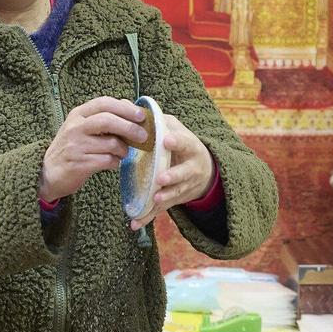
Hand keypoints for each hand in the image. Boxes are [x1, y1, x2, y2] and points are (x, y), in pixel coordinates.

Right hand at [40, 97, 149, 203]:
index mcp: (78, 114)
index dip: (126, 108)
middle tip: (143, 136)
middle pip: (108, 120)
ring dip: (123, 150)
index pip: (104, 103)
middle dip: (130, 128)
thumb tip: (129, 106)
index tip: (141, 116)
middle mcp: (75, 127)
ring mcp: (76, 146)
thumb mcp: (82, 127)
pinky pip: (108, 161)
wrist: (48, 172)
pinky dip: (115, 162)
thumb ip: (103, 116)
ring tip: (122, 153)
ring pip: (111, 143)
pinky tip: (112, 163)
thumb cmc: (71, 148)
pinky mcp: (80, 164)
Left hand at [130, 110, 215, 228]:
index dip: (176, 141)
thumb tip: (130, 107)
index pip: (184, 142)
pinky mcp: (175, 200)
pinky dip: (148, 218)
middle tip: (160, 179)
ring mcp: (185, 186)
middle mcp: (191, 167)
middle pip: (183, 173)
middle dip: (173, 177)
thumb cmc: (181, 144)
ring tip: (154, 200)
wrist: (203, 169)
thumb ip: (157, 121)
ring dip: (164, 198)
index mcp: (190, 146)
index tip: (166, 140)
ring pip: (175, 194)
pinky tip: (134, 224)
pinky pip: (161, 210)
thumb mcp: (175, 129)